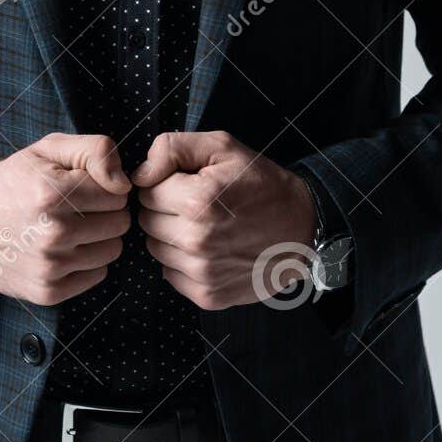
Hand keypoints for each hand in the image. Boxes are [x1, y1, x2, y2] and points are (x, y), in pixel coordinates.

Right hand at [0, 133, 131, 303]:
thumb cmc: (13, 181)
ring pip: (112, 250)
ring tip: (70, 226)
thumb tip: (124, 182)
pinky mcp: (48, 291)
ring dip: (98, 238)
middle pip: (120, 223)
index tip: (83, 186)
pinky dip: (86, 262)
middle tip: (77, 206)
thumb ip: (95, 150)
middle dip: (104, 212)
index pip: (118, 193)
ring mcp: (50, 266)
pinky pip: (98, 275)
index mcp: (53, 192)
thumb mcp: (48, 149)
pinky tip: (63, 249)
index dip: (104, 186)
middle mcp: (52, 232)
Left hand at [130, 130, 315, 309]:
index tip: (188, 183)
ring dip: (172, 236)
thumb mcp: (222, 146)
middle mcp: (197, 240)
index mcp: (197, 201)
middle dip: (166, 209)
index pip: (147, 191)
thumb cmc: (261, 183)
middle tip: (196, 204)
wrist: (302, 226)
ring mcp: (202, 272)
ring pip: (156, 249)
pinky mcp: (208, 295)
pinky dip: (183, 262)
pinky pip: (170, 275)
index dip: (166, 183)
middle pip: (147, 221)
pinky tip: (209, 249)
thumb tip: (139, 174)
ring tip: (204, 226)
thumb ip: (172, 148)